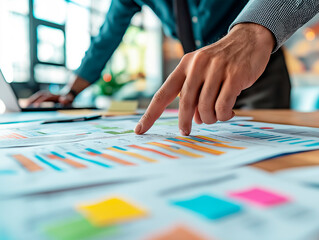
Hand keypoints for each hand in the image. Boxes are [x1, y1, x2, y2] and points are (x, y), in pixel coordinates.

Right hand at [27, 75, 89, 106]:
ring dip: (32, 99)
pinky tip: (29, 103)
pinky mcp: (46, 96)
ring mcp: (48, 94)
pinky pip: (38, 96)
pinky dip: (33, 99)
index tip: (35, 106)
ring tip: (25, 105)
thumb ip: (66, 101)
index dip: (40, 101)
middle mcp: (50, 94)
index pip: (46, 98)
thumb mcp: (69, 100)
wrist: (70, 94)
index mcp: (55, 96)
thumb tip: (62, 100)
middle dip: (33, 99)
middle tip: (25, 105)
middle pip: (40, 95)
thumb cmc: (69, 99)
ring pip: (38, 95)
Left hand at [135, 23, 274, 135]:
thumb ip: (195, 95)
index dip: (150, 114)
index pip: (163, 93)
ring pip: (206, 107)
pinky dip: (224, 115)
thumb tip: (194, 119)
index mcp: (185, 65)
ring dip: (210, 118)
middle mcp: (197, 65)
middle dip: (184, 122)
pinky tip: (230, 112)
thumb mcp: (203, 73)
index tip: (139, 130)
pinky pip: (223, 106)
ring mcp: (216, 69)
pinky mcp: (235, 75)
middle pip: (185, 103)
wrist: (249, 39)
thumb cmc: (223, 61)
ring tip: (218, 115)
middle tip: (186, 131)